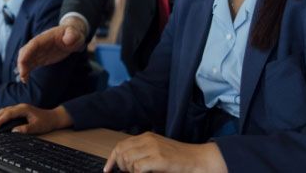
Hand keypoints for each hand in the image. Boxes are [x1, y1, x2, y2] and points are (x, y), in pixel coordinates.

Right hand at [0, 104, 72, 134]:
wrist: (53, 117)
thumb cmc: (45, 122)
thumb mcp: (37, 127)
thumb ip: (26, 129)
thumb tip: (14, 131)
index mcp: (23, 109)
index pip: (8, 114)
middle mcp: (20, 106)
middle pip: (3, 111)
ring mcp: (19, 108)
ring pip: (3, 111)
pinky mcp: (19, 111)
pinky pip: (6, 112)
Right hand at [17, 18, 87, 82]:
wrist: (72, 36)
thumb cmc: (74, 34)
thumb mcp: (76, 33)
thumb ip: (72, 35)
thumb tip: (68, 40)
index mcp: (46, 37)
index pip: (34, 44)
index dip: (27, 52)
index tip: (22, 61)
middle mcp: (39, 44)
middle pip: (26, 51)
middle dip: (22, 62)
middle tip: (23, 74)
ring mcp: (39, 51)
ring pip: (26, 58)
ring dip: (22, 68)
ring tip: (24, 80)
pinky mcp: (40, 58)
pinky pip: (30, 64)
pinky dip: (26, 71)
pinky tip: (25, 80)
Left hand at [103, 132, 226, 172]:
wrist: (197, 159)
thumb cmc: (178, 158)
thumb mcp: (157, 150)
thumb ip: (142, 152)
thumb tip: (126, 163)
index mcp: (146, 136)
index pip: (121, 145)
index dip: (112, 159)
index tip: (108, 170)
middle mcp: (147, 140)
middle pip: (122, 152)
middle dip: (122, 166)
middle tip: (130, 172)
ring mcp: (153, 148)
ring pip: (128, 160)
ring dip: (131, 171)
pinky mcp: (159, 159)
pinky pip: (138, 168)